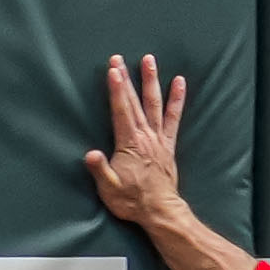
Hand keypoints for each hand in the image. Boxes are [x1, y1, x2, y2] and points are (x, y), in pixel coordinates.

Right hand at [82, 53, 190, 229]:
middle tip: (119, 58)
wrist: (160, 211)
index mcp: (129, 144)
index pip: (121, 111)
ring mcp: (158, 139)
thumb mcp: (109, 189)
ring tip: (149, 60)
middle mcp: (145, 136)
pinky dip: (176, 99)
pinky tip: (179, 83)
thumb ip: (100, 170)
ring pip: (154, 104)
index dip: (116, 89)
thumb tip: (90, 154)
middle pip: (134, 102)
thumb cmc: (132, 201)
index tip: (113, 70)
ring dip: (151, 81)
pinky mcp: (168, 145)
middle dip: (126, 79)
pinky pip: (173, 118)